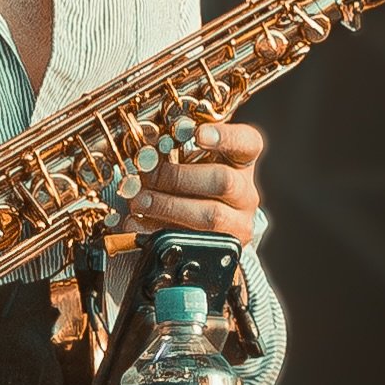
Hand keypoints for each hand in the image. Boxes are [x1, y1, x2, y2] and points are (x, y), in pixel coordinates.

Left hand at [120, 121, 263, 247]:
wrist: (209, 224)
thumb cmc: (194, 179)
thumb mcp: (191, 157)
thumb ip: (174, 148)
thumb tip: (144, 149)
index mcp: (242, 160)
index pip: (247, 143)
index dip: (224, 137)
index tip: (198, 134)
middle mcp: (246, 191)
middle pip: (223, 181)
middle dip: (178, 178)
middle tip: (148, 174)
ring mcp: (239, 223)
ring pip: (211, 216)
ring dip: (168, 207)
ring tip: (139, 201)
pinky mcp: (223, 250)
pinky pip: (194, 243)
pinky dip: (158, 232)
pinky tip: (138, 223)